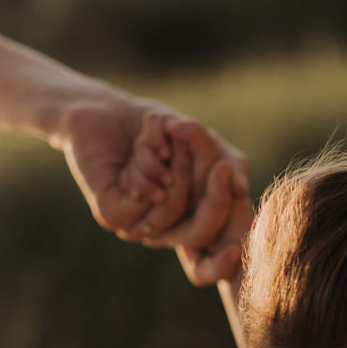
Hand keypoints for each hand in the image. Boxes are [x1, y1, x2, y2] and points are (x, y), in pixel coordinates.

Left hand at [55, 93, 247, 277]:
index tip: (233, 184)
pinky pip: (143, 197)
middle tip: (187, 136)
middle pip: (197, 230)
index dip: (224, 213)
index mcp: (182, 221)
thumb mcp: (203, 142)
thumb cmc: (157, 127)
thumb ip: (229, 163)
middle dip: (197, 175)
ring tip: (160, 135)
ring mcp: (132, 227)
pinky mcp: (109, 214)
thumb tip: (241, 191)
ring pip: (169, 207)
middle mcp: (158, 231)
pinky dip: (146, 163)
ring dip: (169, 161)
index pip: (212, 238)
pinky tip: (139, 143)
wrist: (105, 108)